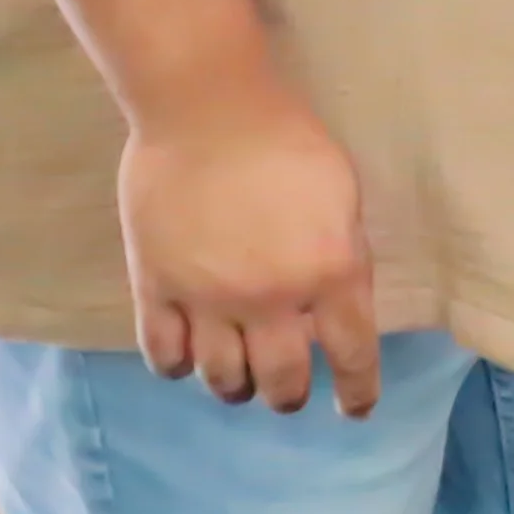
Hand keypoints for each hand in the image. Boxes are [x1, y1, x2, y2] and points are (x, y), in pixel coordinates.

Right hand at [118, 83, 380, 417]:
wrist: (206, 104)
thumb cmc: (285, 135)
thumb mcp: (341, 192)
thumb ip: (342, 253)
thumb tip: (337, 302)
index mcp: (330, 270)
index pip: (352, 355)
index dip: (357, 391)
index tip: (355, 409)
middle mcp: (271, 299)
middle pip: (282, 383)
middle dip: (288, 395)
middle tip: (286, 389)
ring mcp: (209, 298)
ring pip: (223, 380)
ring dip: (235, 387)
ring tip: (238, 379)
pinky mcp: (156, 288)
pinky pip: (164, 356)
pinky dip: (177, 366)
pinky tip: (186, 357)